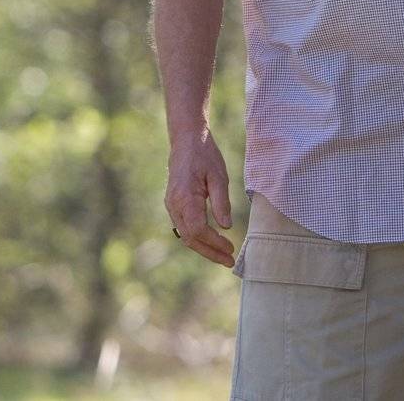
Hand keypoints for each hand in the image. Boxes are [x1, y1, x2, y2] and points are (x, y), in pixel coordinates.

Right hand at [165, 129, 235, 267]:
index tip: (231, 248)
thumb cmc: (205, 156)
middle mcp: (174, 205)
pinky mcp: (174, 204)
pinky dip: (198, 237)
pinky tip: (212, 241)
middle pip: (190, 238)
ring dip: (204, 248)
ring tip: (224, 255)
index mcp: (185, 198)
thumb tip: (226, 227)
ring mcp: (171, 205)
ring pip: (186, 235)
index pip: (198, 230)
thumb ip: (221, 202)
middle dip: (210, 252)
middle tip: (230, 261)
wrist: (187, 141)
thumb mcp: (219, 176)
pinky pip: (185, 227)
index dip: (215, 243)